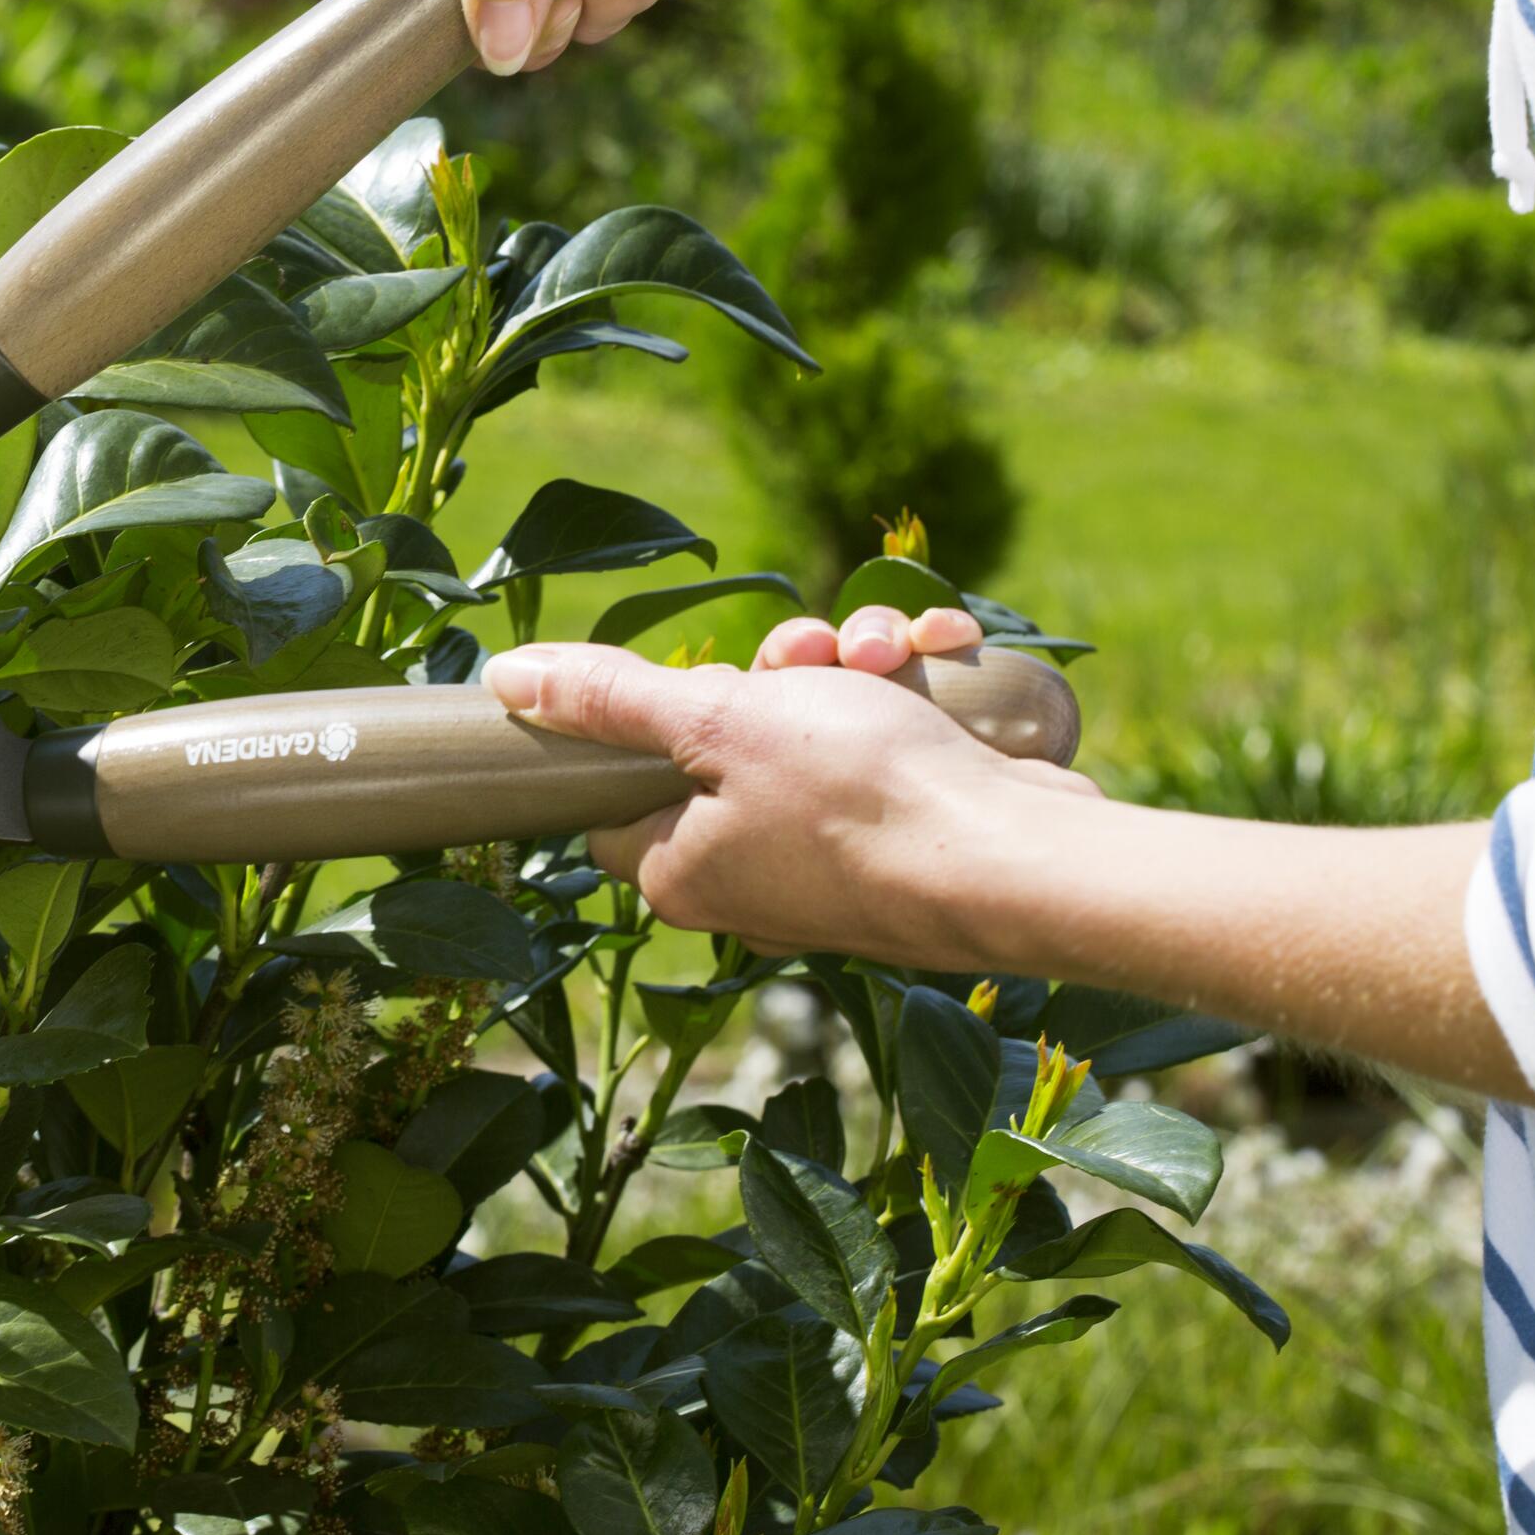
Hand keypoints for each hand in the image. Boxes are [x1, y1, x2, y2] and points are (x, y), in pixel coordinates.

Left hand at [480, 611, 1097, 965]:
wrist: (1025, 862)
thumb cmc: (861, 798)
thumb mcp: (716, 722)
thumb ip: (612, 699)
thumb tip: (509, 679)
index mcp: (680, 871)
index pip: (615, 796)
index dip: (644, 723)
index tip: (693, 680)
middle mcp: (752, 882)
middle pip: (724, 746)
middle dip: (773, 672)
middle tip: (811, 652)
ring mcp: (837, 864)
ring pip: (815, 731)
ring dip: (850, 669)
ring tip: (890, 654)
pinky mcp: (911, 837)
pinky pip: (888, 748)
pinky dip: (911, 694)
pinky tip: (939, 656)